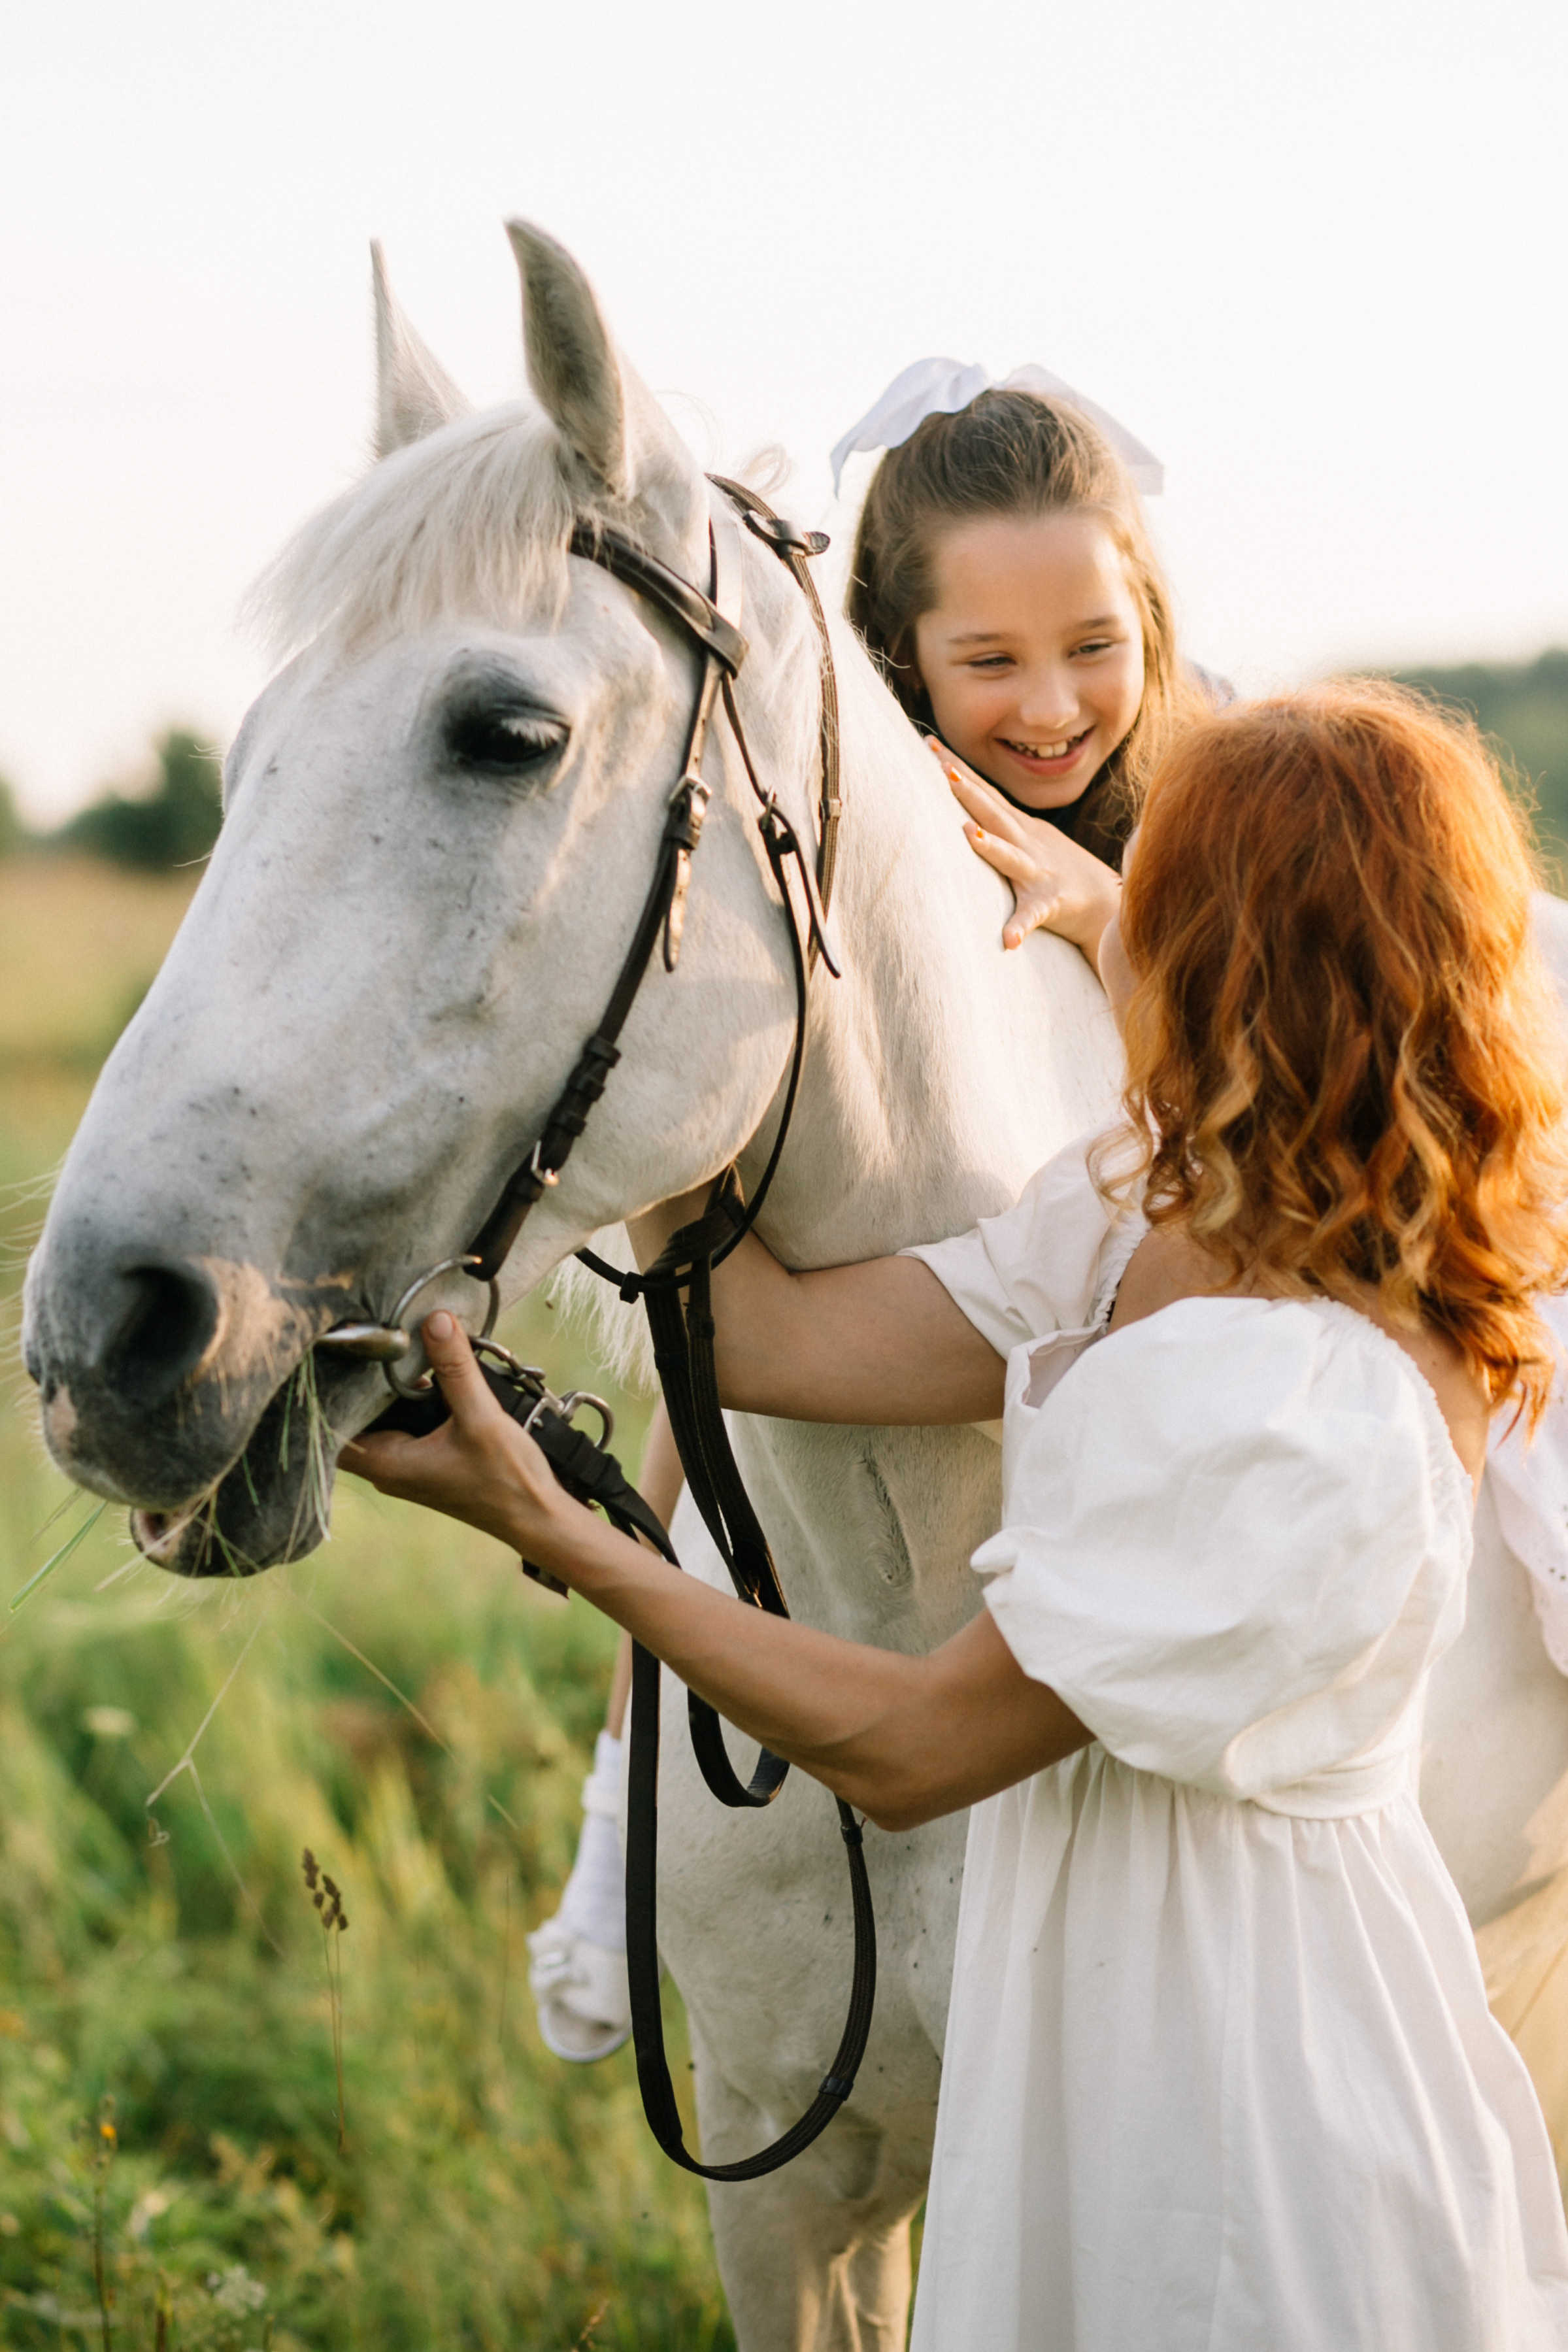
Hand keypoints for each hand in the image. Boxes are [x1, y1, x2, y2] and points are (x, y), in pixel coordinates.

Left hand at [339, 1311, 587, 1572]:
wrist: (536, 1517)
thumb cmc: (507, 1479)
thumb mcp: (481, 1417)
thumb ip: (455, 1368)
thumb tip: (434, 1319)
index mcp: (386, 1462)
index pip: (330, 1423)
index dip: (328, 1387)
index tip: (340, 1347)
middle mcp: (386, 1466)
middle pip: (352, 1414)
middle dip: (363, 1378)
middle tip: (374, 1337)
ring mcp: (404, 1464)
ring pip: (379, 1417)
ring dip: (389, 1387)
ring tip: (401, 1346)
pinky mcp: (423, 1460)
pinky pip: (403, 1422)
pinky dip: (409, 1399)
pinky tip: (428, 1372)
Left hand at [930, 740, 1120, 970]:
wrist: (1103, 900)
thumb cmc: (1054, 869)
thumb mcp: (1026, 837)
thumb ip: (996, 820)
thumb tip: (960, 800)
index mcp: (1018, 827)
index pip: (984, 792)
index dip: (958, 768)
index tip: (930, 744)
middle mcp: (1026, 844)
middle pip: (993, 813)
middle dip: (968, 791)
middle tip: (941, 769)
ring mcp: (1038, 872)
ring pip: (1010, 857)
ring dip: (990, 846)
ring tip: (968, 834)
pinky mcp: (1050, 904)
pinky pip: (1033, 916)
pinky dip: (1020, 926)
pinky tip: (1008, 940)